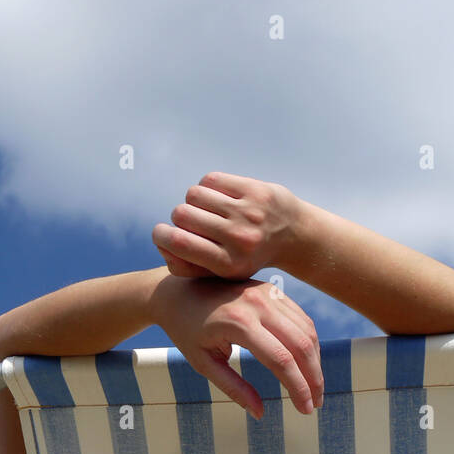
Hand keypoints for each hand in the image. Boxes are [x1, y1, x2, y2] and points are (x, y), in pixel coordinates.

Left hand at [150, 273, 321, 418]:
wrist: (176, 291)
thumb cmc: (186, 331)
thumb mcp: (203, 363)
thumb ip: (233, 388)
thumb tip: (260, 413)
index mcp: (238, 323)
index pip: (281, 360)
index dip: (298, 388)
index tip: (305, 410)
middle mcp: (257, 304)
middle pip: (301, 345)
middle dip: (314, 378)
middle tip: (315, 404)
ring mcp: (267, 293)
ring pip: (307, 330)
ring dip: (316, 361)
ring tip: (315, 387)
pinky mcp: (272, 290)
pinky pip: (300, 318)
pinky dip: (309, 343)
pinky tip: (308, 364)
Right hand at [152, 172, 301, 279]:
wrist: (293, 237)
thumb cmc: (246, 257)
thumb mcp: (220, 273)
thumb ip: (186, 265)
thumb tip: (161, 244)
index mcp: (227, 264)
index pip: (178, 242)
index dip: (161, 235)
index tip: (161, 234)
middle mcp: (238, 238)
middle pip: (181, 215)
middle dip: (178, 218)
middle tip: (189, 223)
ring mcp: (248, 212)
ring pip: (194, 195)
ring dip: (193, 201)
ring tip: (206, 210)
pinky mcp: (254, 190)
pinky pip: (210, 180)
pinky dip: (208, 187)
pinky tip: (218, 198)